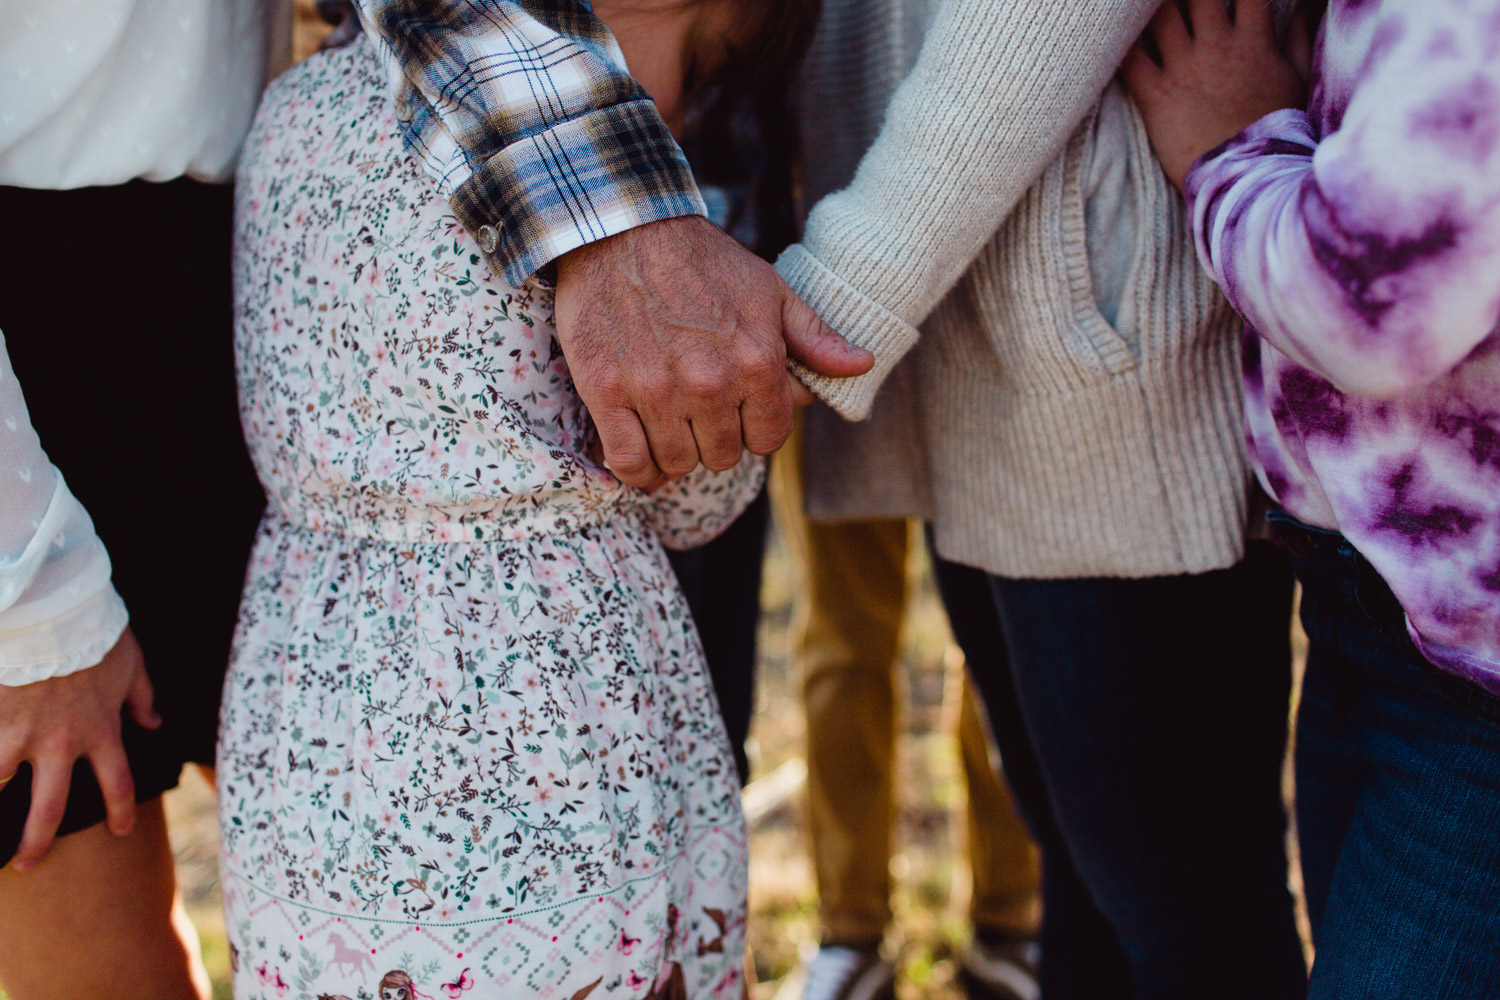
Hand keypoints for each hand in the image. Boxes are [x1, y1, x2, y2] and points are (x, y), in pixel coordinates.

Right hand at [0, 629, 158, 869]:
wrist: (53, 612)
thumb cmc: (96, 633)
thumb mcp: (132, 663)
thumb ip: (143, 697)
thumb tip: (154, 724)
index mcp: (102, 731)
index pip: (117, 784)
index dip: (121, 811)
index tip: (121, 830)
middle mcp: (61, 743)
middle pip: (49, 808)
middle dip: (37, 840)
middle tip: (30, 860)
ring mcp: (20, 735)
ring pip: (0, 787)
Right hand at [554, 215, 871, 488]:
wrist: (625, 231)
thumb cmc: (701, 261)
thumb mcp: (770, 290)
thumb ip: (814, 336)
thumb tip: (861, 364)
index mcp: (757, 362)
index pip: (769, 439)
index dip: (756, 428)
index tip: (740, 412)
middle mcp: (709, 384)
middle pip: (722, 456)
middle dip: (716, 439)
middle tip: (700, 412)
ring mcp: (656, 391)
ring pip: (676, 463)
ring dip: (676, 453)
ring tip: (670, 425)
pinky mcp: (607, 392)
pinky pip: (629, 461)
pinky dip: (638, 469)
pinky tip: (643, 453)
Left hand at [1122, 0, 1312, 189]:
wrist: (1245, 180)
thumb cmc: (1274, 133)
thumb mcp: (1296, 82)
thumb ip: (1298, 38)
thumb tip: (1305, 5)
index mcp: (1254, 40)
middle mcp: (1216, 46)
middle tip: (1183, 5)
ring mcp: (1184, 68)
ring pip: (1159, 15)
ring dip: (1150, 10)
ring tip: (1143, 14)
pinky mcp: (1155, 95)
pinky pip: (1129, 59)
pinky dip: (1118, 45)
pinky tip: (1112, 39)